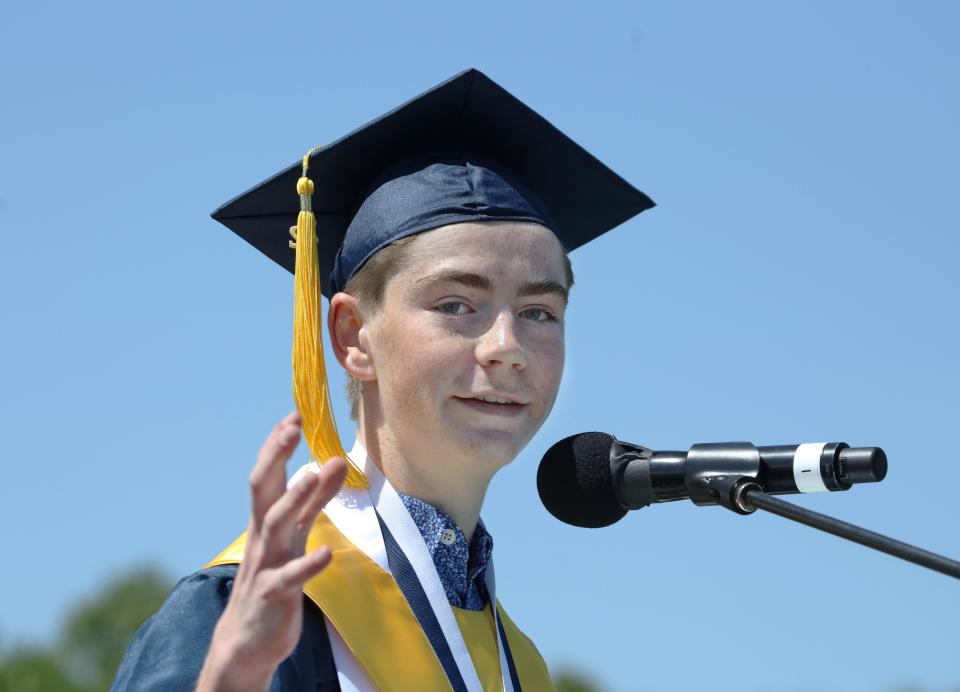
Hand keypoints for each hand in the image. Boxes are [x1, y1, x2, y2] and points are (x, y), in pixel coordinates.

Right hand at [197, 412, 347, 690]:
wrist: (248, 639)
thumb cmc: (274, 577)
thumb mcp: (296, 533)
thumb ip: (315, 499)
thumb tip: (334, 460)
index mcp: (267, 518)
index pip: (270, 473)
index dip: (279, 444)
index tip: (295, 414)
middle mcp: (263, 535)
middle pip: (264, 488)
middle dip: (276, 456)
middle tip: (293, 427)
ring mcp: (266, 564)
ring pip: (275, 525)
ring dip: (293, 498)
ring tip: (311, 474)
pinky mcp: (273, 595)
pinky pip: (290, 577)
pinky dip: (307, 564)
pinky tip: (326, 552)